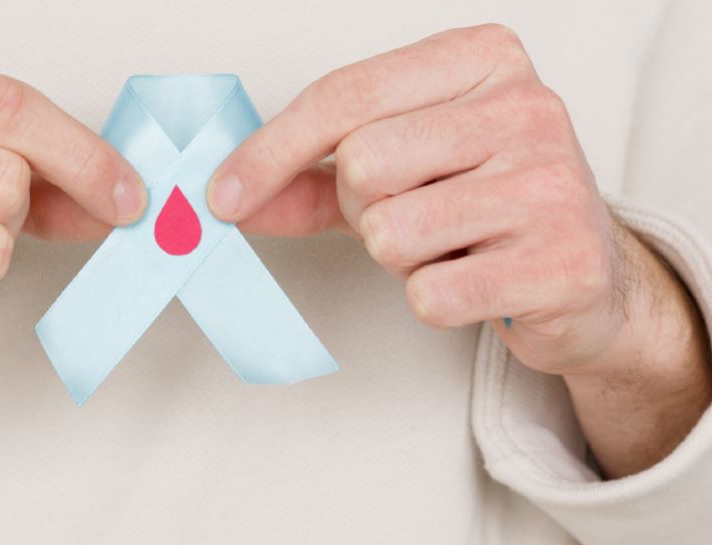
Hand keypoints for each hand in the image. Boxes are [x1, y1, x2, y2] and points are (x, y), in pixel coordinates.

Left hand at [207, 24, 711, 475]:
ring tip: (451, 246)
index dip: (269, 152)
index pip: (343, 97)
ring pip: (390, 235)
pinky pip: (431, 295)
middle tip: (414, 214)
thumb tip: (225, 199)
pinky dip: (435, 299)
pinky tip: (478, 280)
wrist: (585, 274)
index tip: (222, 194)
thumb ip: (309, 179)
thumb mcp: (396, 169)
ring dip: (400, 259)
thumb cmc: (481, 204)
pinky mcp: (563, 263)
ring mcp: (552, 183)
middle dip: (363, 209)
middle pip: (362, 166)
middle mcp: (526, 107)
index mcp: (482, 58)